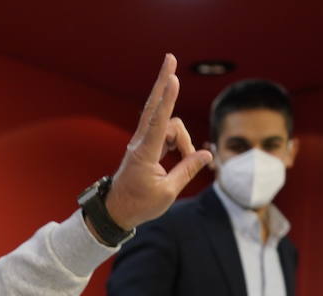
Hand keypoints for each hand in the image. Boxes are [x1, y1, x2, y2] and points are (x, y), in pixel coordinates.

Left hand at [103, 54, 212, 229]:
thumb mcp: (168, 192)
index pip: (159, 122)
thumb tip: (206, 153)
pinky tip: (185, 153)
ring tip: (188, 160)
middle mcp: (141, 142)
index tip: (173, 79)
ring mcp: (142, 142)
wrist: (116, 211)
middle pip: (155, 106)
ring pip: (170, 126)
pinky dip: (179, 142)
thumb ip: (188, 170)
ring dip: (184, 141)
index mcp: (144, 153)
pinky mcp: (146, 145)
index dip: (168, 100)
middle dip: (164, 82)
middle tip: (170, 58)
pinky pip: (167, 134)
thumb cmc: (140, 205)